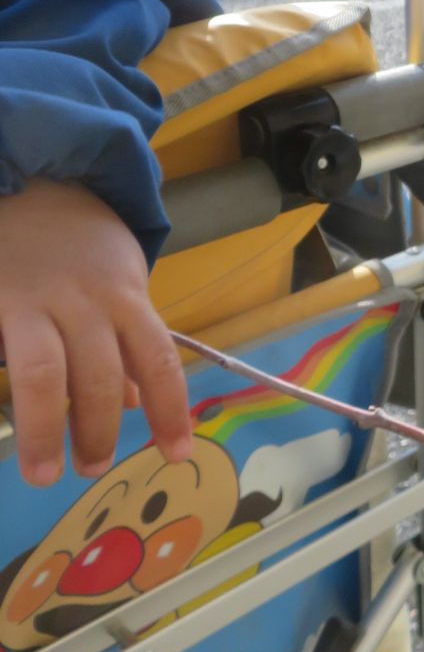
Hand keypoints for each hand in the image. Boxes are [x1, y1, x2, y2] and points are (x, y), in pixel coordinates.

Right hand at [0, 179, 192, 485]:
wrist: (33, 180)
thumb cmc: (80, 244)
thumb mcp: (119, 283)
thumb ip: (128, 342)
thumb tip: (142, 402)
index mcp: (126, 296)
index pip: (159, 360)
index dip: (171, 410)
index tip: (177, 454)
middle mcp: (86, 301)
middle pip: (101, 377)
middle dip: (100, 432)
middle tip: (94, 470)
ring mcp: (34, 301)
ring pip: (45, 376)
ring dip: (48, 431)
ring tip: (46, 471)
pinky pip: (1, 353)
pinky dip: (8, 399)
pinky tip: (8, 425)